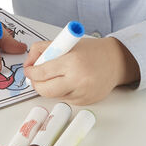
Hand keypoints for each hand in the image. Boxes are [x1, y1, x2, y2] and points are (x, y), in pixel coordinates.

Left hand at [23, 37, 139, 104]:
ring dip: (50, 87)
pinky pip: (65, 99)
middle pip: (45, 90)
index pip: (42, 72)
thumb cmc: (91, 51)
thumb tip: (30, 63)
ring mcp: (82, 93)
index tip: (28, 70)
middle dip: (36, 84)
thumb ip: (45, 49)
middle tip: (35, 77)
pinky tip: (71, 81)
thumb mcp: (67, 43)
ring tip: (57, 75)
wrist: (116, 61)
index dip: (31, 72)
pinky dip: (63, 91)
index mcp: (72, 61)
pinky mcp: (85, 102)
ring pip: (54, 95)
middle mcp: (78, 79)